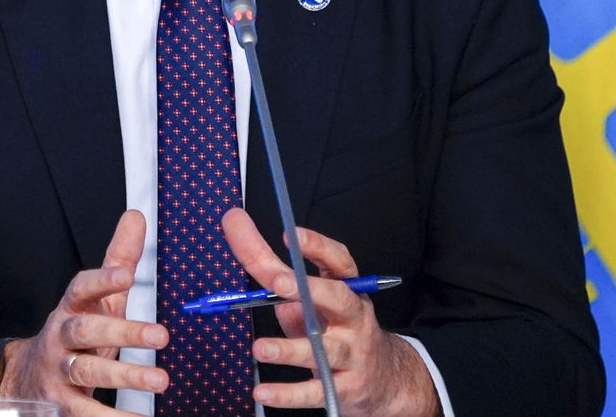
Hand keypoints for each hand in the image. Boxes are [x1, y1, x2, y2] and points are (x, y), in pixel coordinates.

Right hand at [0, 209, 170, 414]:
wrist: (28, 378)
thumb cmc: (74, 334)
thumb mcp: (95, 298)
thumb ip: (118, 259)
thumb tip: (136, 217)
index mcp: (71, 307)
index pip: (82, 288)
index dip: (102, 280)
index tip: (126, 275)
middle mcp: (61, 337)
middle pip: (87, 330)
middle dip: (123, 332)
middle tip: (161, 334)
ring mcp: (59, 371)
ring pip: (87, 370)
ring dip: (124, 375)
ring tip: (160, 380)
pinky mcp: (61, 405)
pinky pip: (87, 412)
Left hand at [220, 209, 437, 416]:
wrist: (383, 380)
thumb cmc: (332, 327)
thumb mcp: (302, 295)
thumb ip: (266, 261)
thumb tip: (232, 221)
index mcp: (346, 288)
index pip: (339, 262)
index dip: (318, 247)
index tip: (292, 233)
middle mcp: (353, 318)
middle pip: (339, 299)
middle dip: (311, 289)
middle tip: (278, 283)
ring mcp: (352, 354)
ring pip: (324, 350)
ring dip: (290, 349)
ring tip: (260, 348)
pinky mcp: (344, 388)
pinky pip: (316, 392)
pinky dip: (288, 394)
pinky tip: (262, 392)